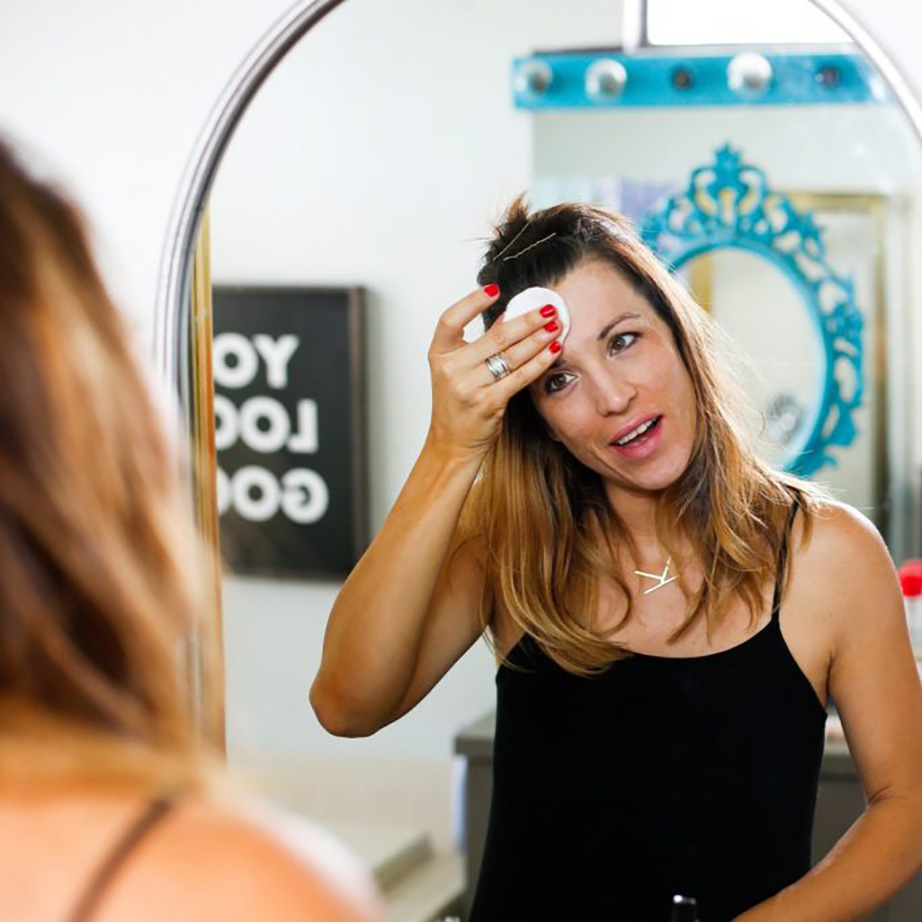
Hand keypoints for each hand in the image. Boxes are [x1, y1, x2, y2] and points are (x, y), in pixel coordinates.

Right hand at [426, 284, 561, 462]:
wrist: (452, 442)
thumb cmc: (457, 404)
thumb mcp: (458, 370)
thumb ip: (479, 344)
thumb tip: (510, 315)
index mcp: (440, 354)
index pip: (450, 319)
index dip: (472, 302)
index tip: (495, 289)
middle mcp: (452, 369)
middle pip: (495, 336)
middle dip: (527, 320)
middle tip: (548, 309)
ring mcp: (469, 386)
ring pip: (511, 355)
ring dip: (539, 338)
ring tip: (556, 325)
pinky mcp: (488, 403)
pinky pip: (520, 376)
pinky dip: (540, 361)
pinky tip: (553, 350)